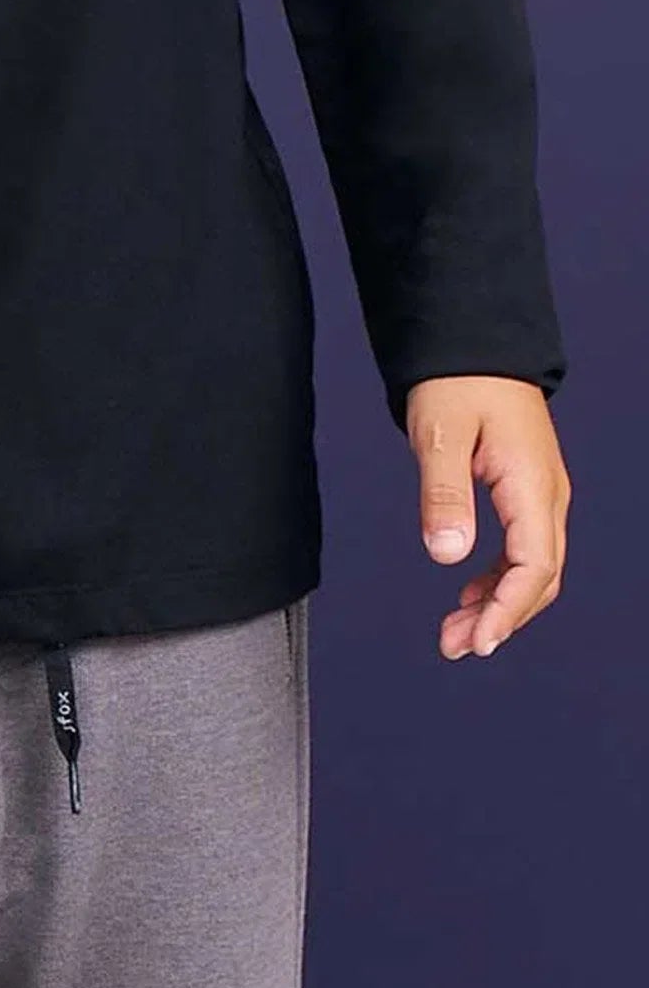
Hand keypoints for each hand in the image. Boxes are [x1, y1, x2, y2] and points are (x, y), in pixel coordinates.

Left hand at [407, 375, 571, 660]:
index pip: (533, 566)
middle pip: (539, 577)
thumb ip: (444, 493)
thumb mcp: (441, 432)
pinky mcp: (524, 490)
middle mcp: (547, 494)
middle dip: (502, 618)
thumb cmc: (458, 379)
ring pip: (532, 568)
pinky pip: (521, 549)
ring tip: (455, 632)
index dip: (509, 611)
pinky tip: (470, 595)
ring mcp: (540, 493)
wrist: (475, 341)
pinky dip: (497, 579)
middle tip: (455, 645)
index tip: (480, 641)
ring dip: (499, 604)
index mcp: (533, 484)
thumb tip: (448, 555)